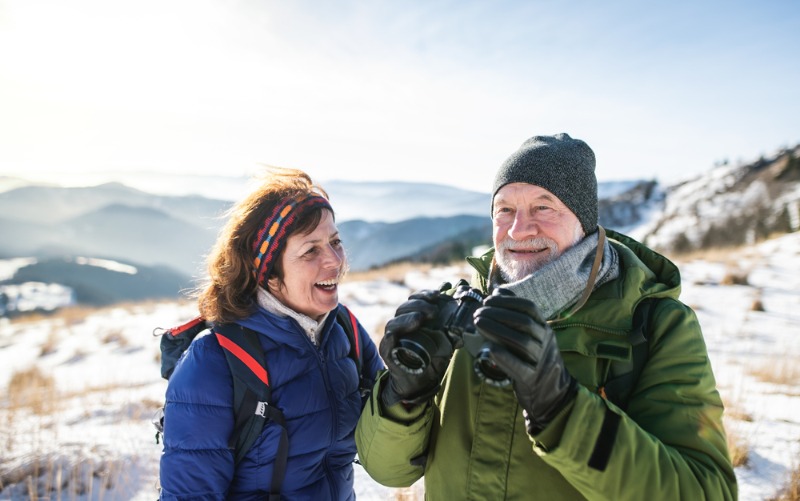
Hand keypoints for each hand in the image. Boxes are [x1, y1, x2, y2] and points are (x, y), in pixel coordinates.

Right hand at [379, 289, 454, 407]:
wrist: (417, 383)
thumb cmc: (430, 361)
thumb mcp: (444, 344)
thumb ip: (451, 331)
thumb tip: (465, 318)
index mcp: (412, 319)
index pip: (414, 301)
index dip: (424, 295)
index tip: (437, 296)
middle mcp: (400, 326)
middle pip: (404, 309)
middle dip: (419, 305)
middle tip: (433, 311)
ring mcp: (392, 339)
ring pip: (394, 323)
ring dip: (406, 319)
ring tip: (418, 319)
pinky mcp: (387, 353)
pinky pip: (387, 343)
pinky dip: (391, 337)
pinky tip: (396, 335)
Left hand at [474, 289, 577, 433]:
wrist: (551, 391)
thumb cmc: (533, 357)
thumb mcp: (530, 334)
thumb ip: (515, 314)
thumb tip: (497, 292)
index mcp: (544, 327)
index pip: (529, 307)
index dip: (508, 301)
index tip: (487, 300)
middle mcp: (545, 341)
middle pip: (524, 322)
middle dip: (498, 314)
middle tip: (478, 313)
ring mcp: (540, 360)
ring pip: (522, 342)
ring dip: (497, 330)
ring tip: (478, 324)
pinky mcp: (532, 378)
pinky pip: (519, 366)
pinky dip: (503, 357)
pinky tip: (488, 348)